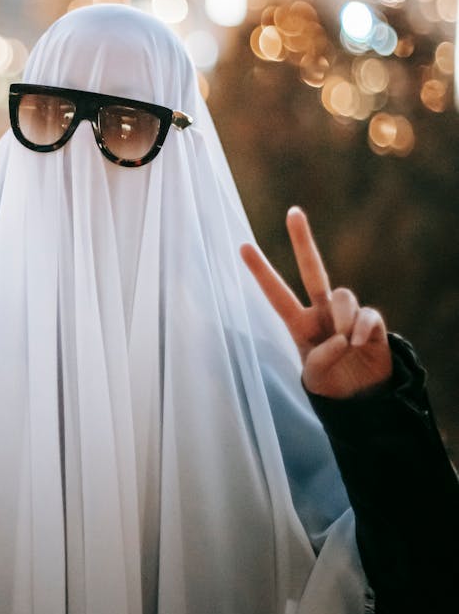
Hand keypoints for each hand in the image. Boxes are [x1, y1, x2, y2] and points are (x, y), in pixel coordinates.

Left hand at [240, 206, 391, 398]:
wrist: (362, 401)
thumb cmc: (331, 385)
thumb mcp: (315, 379)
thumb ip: (321, 359)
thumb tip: (341, 339)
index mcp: (299, 324)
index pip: (276, 294)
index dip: (261, 272)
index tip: (242, 245)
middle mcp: (322, 313)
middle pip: (312, 269)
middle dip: (302, 240)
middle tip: (293, 212)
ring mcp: (347, 315)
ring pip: (342, 295)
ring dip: (342, 318)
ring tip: (346, 343)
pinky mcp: (372, 323)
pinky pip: (367, 313)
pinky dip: (362, 327)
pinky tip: (359, 343)